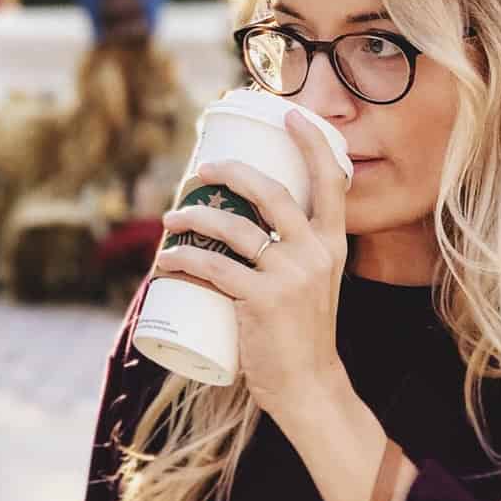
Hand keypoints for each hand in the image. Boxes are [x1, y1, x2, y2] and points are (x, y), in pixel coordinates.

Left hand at [155, 109, 351, 421]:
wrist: (310, 386)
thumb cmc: (303, 335)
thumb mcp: (314, 285)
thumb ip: (294, 255)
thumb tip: (244, 227)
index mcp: (334, 245)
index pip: (332, 182)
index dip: (311, 143)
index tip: (289, 115)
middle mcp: (316, 254)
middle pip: (272, 192)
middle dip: (232, 171)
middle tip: (203, 168)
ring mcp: (290, 276)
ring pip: (233, 227)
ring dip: (194, 216)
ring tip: (171, 217)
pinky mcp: (260, 301)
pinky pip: (211, 267)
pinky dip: (182, 259)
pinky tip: (165, 260)